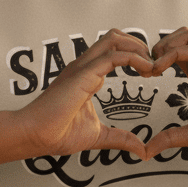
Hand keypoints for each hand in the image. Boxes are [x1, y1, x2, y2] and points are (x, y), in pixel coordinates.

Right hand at [14, 29, 154, 158]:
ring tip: (151, 67)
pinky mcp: (83, 74)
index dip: (136, 56)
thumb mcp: (98, 136)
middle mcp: (85, 66)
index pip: (113, 50)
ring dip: (138, 48)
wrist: (34, 135)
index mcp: (87, 76)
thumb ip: (120, 139)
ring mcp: (83, 67)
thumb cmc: (56, 134)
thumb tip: (141, 150)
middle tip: (153, 66)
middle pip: (115, 36)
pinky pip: (114, 56)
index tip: (150, 72)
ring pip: (114, 38)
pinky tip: (147, 71)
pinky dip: (135, 58)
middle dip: (139, 45)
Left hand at [145, 27, 187, 157]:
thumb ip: (171, 138)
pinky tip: (159, 70)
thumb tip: (148, 151)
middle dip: (156, 47)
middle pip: (178, 36)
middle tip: (144, 69)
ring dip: (164, 46)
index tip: (141, 76)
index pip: (174, 53)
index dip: (154, 59)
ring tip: (152, 67)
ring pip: (185, 34)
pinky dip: (171, 54)